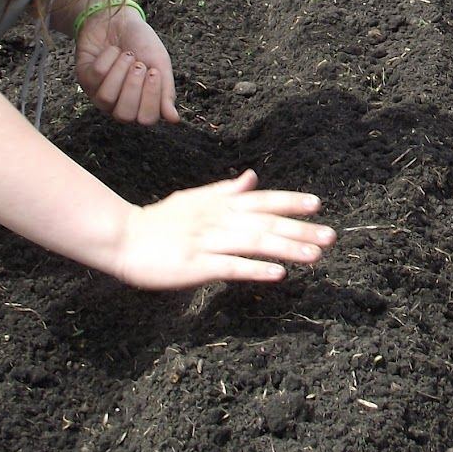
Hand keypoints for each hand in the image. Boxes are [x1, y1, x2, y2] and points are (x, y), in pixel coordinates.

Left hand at [76, 5, 178, 124]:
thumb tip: (174, 120)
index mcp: (141, 102)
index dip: (151, 98)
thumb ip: (166, 91)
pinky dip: (108, 58)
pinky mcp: (84, 80)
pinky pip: (95, 77)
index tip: (155, 72)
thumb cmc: (142, 42)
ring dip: (120, 71)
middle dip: (133, 86)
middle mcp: (119, 103)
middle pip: (124, 115)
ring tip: (127, 55)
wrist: (120, 19)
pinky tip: (113, 50)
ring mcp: (99, 93)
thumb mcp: (160, 64)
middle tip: (139, 65)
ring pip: (106, 98)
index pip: (146, 119)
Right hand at [113, 169, 336, 288]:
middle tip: (331, 237)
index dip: (290, 201)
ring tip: (315, 256)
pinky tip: (278, 274)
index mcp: (219, 204)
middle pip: (266, 222)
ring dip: (287, 249)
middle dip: (301, 229)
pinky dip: (255, 269)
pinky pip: (230, 267)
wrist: (122, 237)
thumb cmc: (161, 220)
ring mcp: (207, 241)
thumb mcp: (195, 198)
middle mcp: (218, 219)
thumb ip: (226, 190)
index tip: (318, 204)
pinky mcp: (195, 265)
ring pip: (254, 243)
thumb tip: (253, 177)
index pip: (262, 200)